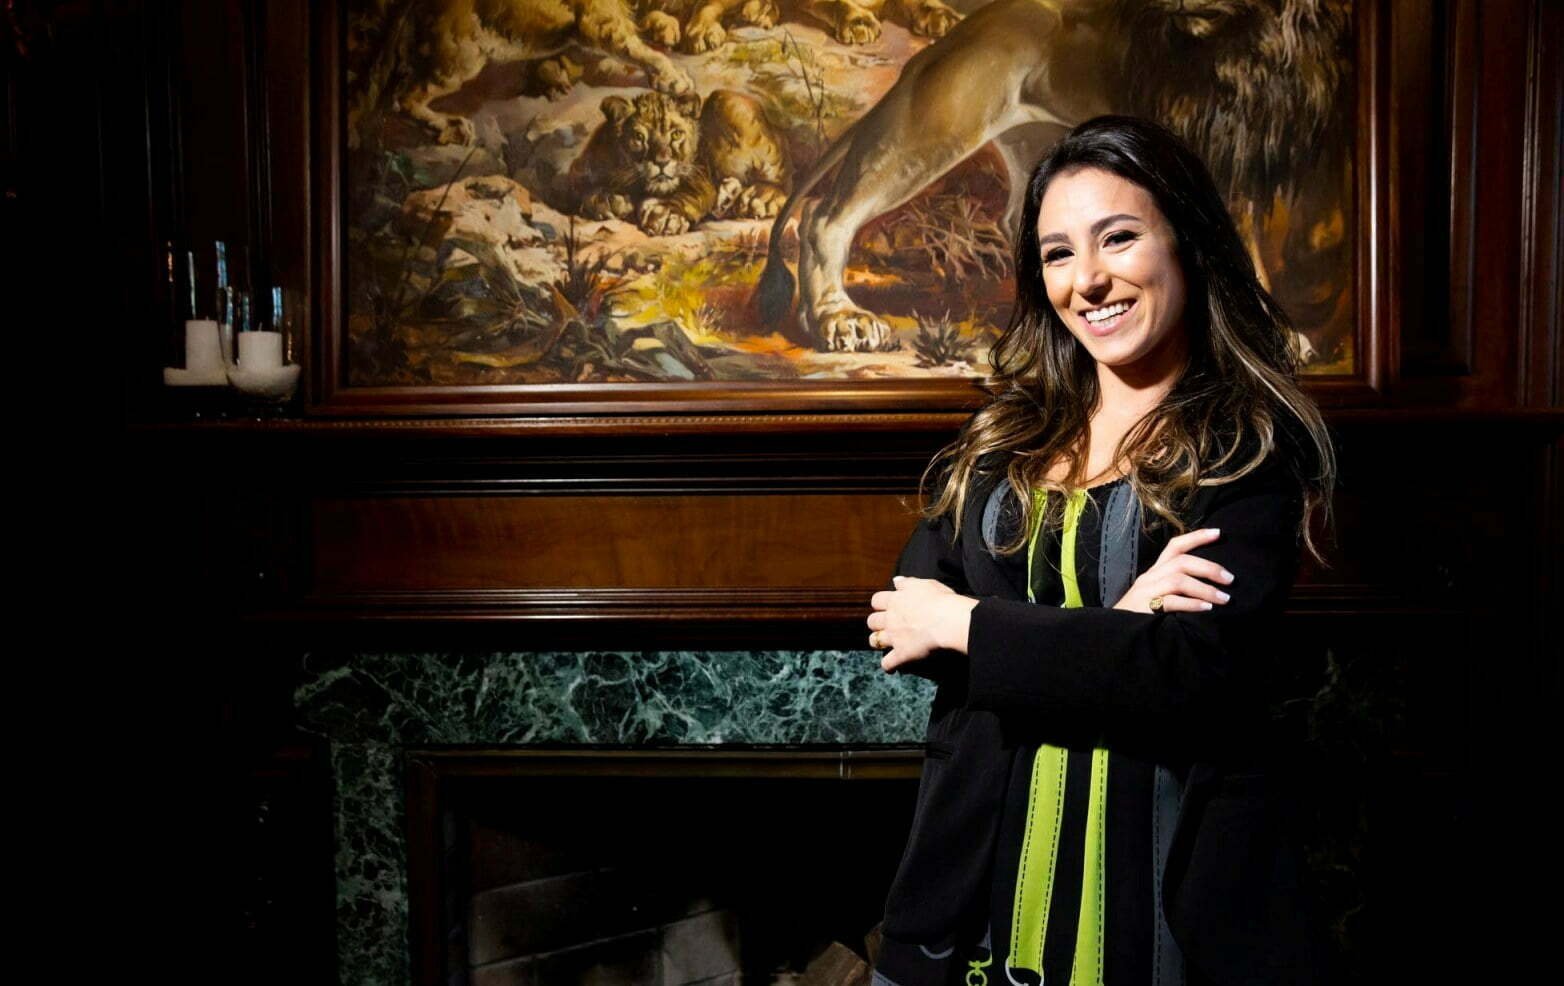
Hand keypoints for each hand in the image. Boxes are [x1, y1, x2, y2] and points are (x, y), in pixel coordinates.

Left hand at [867, 576, 977, 671]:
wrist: (949, 620)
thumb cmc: (941, 600)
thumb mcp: (925, 584)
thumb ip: (908, 583)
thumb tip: (896, 580)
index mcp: (896, 600)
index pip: (877, 600)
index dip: (880, 604)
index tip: (886, 606)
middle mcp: (890, 618)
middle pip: (872, 621)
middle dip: (876, 623)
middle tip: (886, 625)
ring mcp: (894, 637)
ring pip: (874, 641)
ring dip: (877, 642)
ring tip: (884, 644)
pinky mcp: (902, 654)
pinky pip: (888, 663)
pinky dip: (889, 666)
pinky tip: (892, 668)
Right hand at [1112, 527, 1234, 613]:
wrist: (1113, 635)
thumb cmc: (1140, 616)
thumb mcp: (1156, 596)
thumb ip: (1176, 590)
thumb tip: (1210, 586)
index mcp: (1154, 572)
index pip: (1175, 546)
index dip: (1196, 537)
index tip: (1219, 533)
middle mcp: (1150, 578)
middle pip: (1181, 562)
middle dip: (1209, 568)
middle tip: (1230, 579)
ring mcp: (1145, 592)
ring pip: (1178, 580)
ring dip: (1205, 588)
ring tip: (1224, 599)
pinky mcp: (1144, 608)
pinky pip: (1170, 602)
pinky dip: (1191, 604)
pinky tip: (1206, 609)